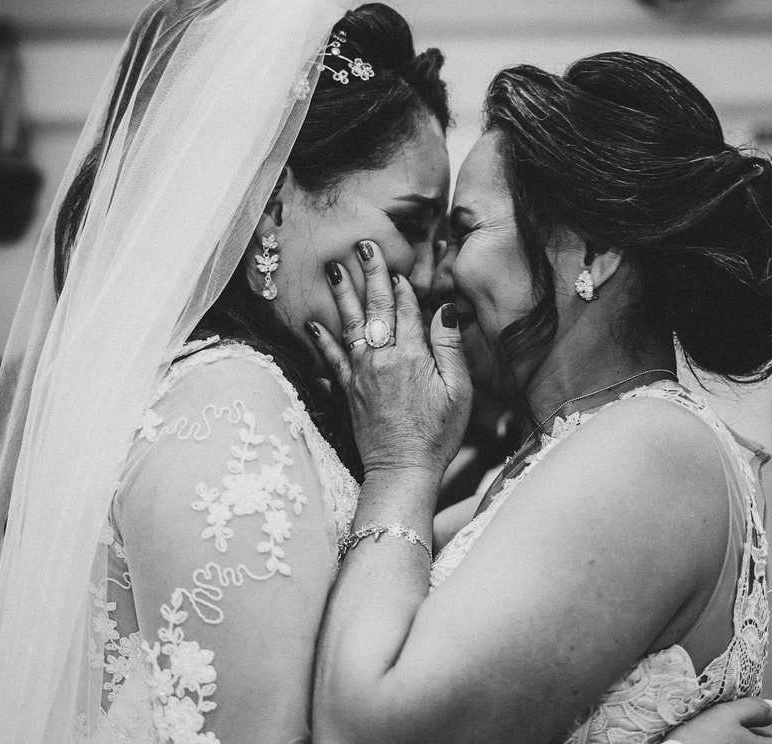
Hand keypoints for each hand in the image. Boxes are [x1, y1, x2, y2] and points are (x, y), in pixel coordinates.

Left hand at [306, 240, 472, 476]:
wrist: (402, 470)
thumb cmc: (438, 434)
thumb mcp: (459, 391)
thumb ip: (449, 347)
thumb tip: (446, 310)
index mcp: (412, 356)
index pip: (406, 310)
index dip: (401, 286)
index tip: (396, 265)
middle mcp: (382, 358)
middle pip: (376, 308)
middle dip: (369, 274)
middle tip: (362, 245)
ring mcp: (361, 373)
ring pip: (350, 324)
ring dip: (342, 294)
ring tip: (333, 268)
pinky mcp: (347, 390)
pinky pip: (330, 357)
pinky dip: (321, 338)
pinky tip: (312, 321)